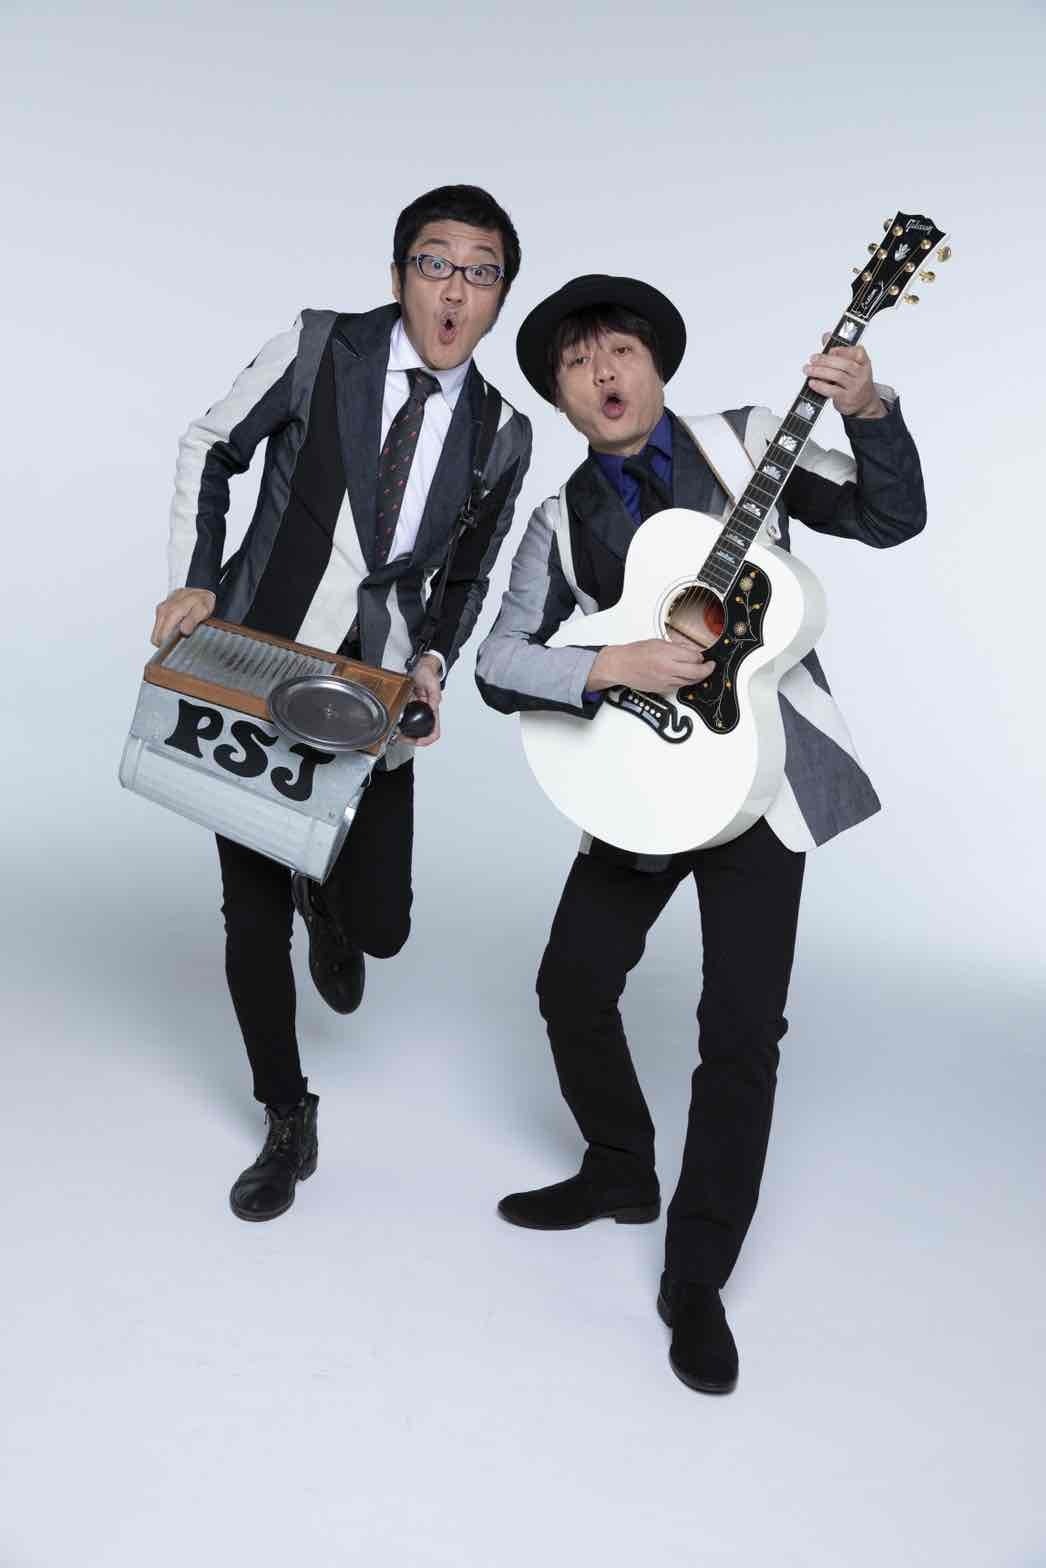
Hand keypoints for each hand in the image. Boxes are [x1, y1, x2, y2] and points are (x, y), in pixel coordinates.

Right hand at [151, 587, 215, 646]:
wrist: (200, 590)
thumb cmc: (202, 601)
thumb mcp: (202, 610)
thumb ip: (192, 620)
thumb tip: (184, 630)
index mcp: (172, 611)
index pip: (162, 636)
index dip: (169, 645)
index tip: (178, 646)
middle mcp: (163, 610)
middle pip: (156, 637)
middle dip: (167, 643)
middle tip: (180, 641)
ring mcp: (160, 610)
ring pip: (156, 634)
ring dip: (166, 638)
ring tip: (180, 635)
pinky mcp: (160, 612)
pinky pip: (159, 628)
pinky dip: (166, 632)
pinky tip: (177, 629)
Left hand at [406, 652, 442, 747]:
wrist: (420, 666)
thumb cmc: (428, 673)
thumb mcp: (432, 683)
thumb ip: (434, 695)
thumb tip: (433, 707)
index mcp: (433, 710)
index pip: (435, 731)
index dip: (428, 739)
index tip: (419, 741)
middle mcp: (426, 713)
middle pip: (423, 734)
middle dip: (413, 740)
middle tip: (403, 739)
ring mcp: (417, 711)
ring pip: (413, 729)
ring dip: (406, 734)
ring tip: (398, 735)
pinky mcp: (410, 707)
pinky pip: (406, 720)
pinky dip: (400, 724)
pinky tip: (395, 724)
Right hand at [586, 635, 715, 696]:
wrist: (620, 666)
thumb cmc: (635, 653)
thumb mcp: (658, 642)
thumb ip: (677, 647)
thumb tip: (691, 650)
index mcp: (668, 654)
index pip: (694, 657)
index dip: (700, 656)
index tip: (702, 655)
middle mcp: (668, 669)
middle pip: (697, 672)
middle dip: (707, 669)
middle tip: (711, 666)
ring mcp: (666, 681)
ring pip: (690, 682)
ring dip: (697, 676)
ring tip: (699, 671)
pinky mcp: (663, 689)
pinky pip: (680, 686)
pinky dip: (685, 681)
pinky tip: (684, 676)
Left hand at [804, 337, 884, 417]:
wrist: (863, 404)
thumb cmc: (854, 381)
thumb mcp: (851, 365)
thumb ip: (838, 351)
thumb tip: (826, 336)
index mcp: (864, 362)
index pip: (857, 352)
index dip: (842, 350)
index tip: (829, 350)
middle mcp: (862, 374)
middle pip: (844, 364)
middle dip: (826, 360)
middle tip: (812, 359)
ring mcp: (855, 387)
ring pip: (837, 376)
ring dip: (820, 372)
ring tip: (808, 370)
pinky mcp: (847, 398)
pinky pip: (833, 390)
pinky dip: (821, 386)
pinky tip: (812, 382)